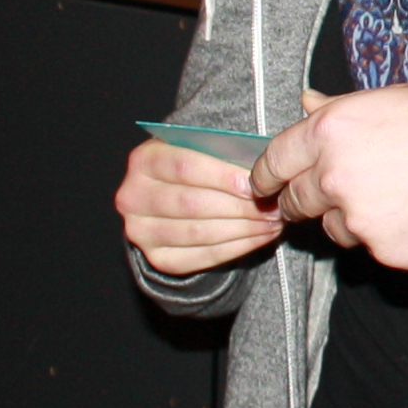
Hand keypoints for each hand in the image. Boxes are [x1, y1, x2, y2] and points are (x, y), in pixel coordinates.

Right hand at [115, 136, 283, 276]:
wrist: (170, 195)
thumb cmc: (196, 166)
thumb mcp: (201, 149)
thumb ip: (222, 153)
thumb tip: (261, 168)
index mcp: (144, 160)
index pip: (184, 168)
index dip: (222, 177)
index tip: (255, 184)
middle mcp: (133, 197)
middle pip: (193, 204)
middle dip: (240, 207)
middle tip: (274, 206)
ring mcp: (141, 231)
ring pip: (199, 233)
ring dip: (244, 229)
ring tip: (273, 221)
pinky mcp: (157, 258)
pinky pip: (202, 257)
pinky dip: (237, 248)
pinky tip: (260, 237)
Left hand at [257, 83, 407, 269]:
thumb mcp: (395, 100)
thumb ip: (341, 109)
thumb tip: (306, 102)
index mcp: (332, 129)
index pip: (275, 159)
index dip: (265, 175)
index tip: (264, 184)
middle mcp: (334, 175)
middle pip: (295, 200)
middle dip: (301, 200)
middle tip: (322, 196)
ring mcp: (356, 217)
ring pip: (331, 227)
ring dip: (345, 219)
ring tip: (388, 199)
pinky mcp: (381, 249)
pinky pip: (368, 246)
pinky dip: (381, 235)